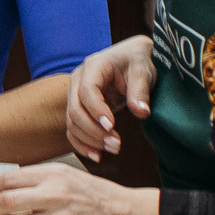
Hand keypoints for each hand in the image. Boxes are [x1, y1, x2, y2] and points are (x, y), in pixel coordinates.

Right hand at [67, 37, 156, 161]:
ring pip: (72, 123)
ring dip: (90, 140)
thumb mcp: (143, 71)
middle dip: (94, 131)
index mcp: (93, 66)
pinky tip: (97, 156)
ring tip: (114, 149)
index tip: (111, 126)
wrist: (131, 58)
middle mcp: (78, 81)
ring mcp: (75, 95)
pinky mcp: (79, 108)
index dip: (97, 111)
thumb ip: (140, 91)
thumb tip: (142, 112)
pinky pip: (73, 129)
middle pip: (75, 110)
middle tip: (116, 144)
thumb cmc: (136, 61)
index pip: (87, 91)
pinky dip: (82, 144)